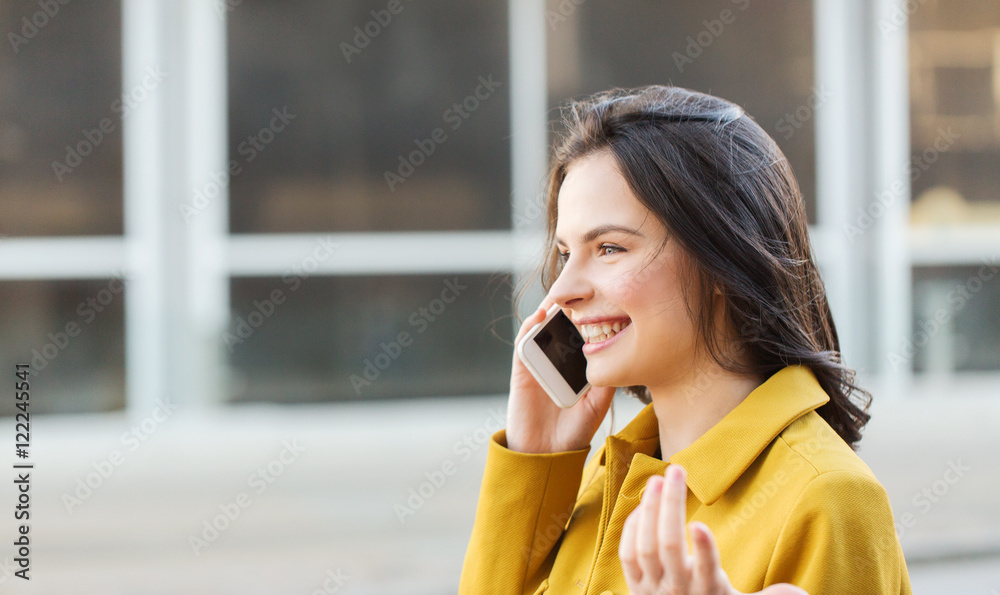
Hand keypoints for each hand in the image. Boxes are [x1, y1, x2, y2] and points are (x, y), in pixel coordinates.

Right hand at [505, 294, 616, 453]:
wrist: (547, 454)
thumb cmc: (574, 430)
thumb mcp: (599, 402)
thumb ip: (607, 378)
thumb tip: (624, 352)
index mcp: (575, 366)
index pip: (581, 333)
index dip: (591, 315)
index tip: (605, 296)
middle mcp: (556, 361)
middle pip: (561, 326)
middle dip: (571, 306)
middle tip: (583, 285)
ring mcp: (538, 364)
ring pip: (542, 329)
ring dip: (549, 310)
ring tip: (562, 293)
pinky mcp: (521, 370)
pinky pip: (523, 343)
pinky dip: (529, 327)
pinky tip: (540, 316)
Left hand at [619, 464, 807, 594]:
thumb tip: (801, 594)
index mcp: (709, 593)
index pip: (707, 571)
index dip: (703, 549)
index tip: (700, 525)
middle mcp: (678, 590)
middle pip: (668, 546)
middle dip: (670, 505)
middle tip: (676, 469)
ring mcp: (652, 588)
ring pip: (645, 546)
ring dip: (649, 509)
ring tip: (658, 478)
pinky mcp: (633, 585)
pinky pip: (627, 554)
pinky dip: (632, 528)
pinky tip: (643, 506)